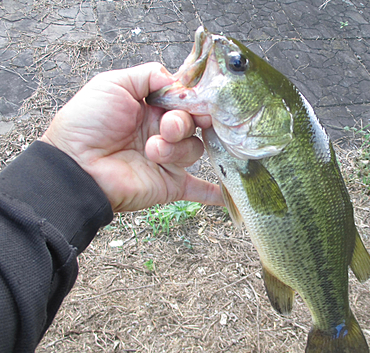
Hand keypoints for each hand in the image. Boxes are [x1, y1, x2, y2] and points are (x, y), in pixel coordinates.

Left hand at [41, 62, 222, 211]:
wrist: (75, 167)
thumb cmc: (87, 123)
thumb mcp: (112, 84)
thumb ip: (148, 75)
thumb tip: (178, 81)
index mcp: (151, 108)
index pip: (185, 99)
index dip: (192, 98)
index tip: (195, 98)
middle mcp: (162, 132)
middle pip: (194, 122)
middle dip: (184, 121)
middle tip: (169, 126)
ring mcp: (168, 159)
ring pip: (194, 148)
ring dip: (175, 148)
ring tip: (152, 151)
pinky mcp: (171, 184)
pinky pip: (198, 188)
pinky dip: (214, 192)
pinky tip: (229, 195)